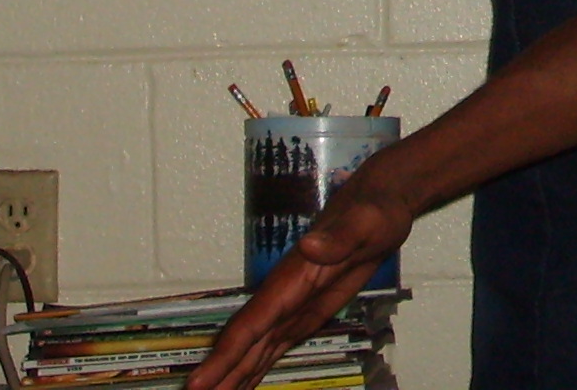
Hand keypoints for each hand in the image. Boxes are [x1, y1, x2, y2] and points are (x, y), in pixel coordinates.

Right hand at [183, 174, 414, 389]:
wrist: (380, 205)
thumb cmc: (373, 212)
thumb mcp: (365, 223)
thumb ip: (339, 238)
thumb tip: (309, 245)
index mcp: (289, 281)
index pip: (249, 325)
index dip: (222, 357)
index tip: (196, 385)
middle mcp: (282, 299)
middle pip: (243, 346)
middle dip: (218, 377)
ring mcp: (291, 309)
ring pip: (253, 351)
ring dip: (231, 378)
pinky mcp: (304, 314)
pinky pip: (272, 347)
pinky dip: (254, 369)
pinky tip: (242, 387)